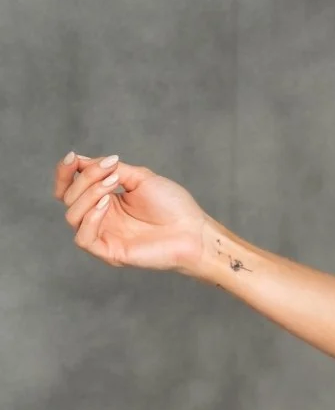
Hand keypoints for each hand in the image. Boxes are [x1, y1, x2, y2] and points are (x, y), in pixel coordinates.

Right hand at [53, 150, 210, 273]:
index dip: (65, 172)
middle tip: (111, 172)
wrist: (194, 231)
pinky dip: (90, 218)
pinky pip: (83, 238)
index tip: (73, 157)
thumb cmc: (173, 206)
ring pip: (72, 215)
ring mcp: (103, 235)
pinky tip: (107, 204)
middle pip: (68, 197)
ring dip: (88, 194)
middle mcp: (100, 218)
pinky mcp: (108, 252)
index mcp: (105, 200)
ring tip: (112, 185)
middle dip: (85, 179)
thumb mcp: (140, 178)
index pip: (70, 187)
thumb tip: (83, 160)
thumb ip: (111, 170)